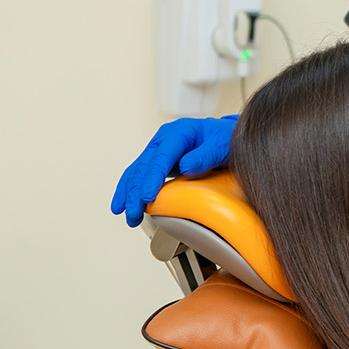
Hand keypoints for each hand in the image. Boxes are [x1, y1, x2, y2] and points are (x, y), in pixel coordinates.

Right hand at [110, 115, 237, 226]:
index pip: (161, 157)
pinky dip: (129, 190)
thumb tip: (186, 166)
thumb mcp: (222, 145)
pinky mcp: (157, 160)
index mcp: (179, 132)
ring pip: (136, 172)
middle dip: (136, 192)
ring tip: (129, 216)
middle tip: (134, 214)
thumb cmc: (224, 139)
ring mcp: (158, 149)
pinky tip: (123, 205)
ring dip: (129, 194)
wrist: (225, 136)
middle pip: (144, 166)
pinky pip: (139, 175)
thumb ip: (205, 155)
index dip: (152, 178)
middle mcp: (164, 139)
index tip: (148, 197)